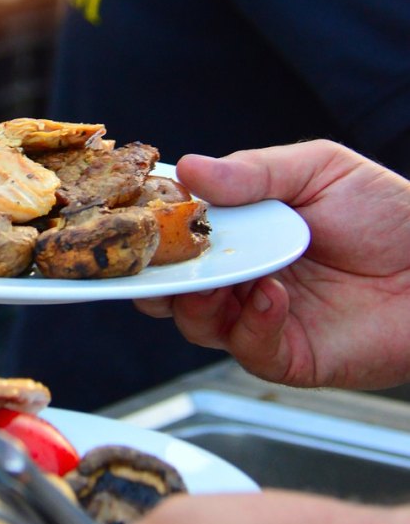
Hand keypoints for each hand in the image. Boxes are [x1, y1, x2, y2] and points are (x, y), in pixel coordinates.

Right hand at [136, 140, 409, 388]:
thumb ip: (253, 171)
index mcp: (241, 231)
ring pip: (196, 322)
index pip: (178, 233)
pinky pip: (251, 348)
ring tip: (217, 278)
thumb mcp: (319, 170)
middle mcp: (241, 277)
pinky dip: (251, 323)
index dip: (153, 225)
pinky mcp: (290, 355)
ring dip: (196, 300)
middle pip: (170, 285)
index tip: (138, 211)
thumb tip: (188, 167)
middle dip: (153, 275)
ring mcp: (260, 319)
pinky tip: (271, 295)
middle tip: (153, 257)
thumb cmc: (389, 212)